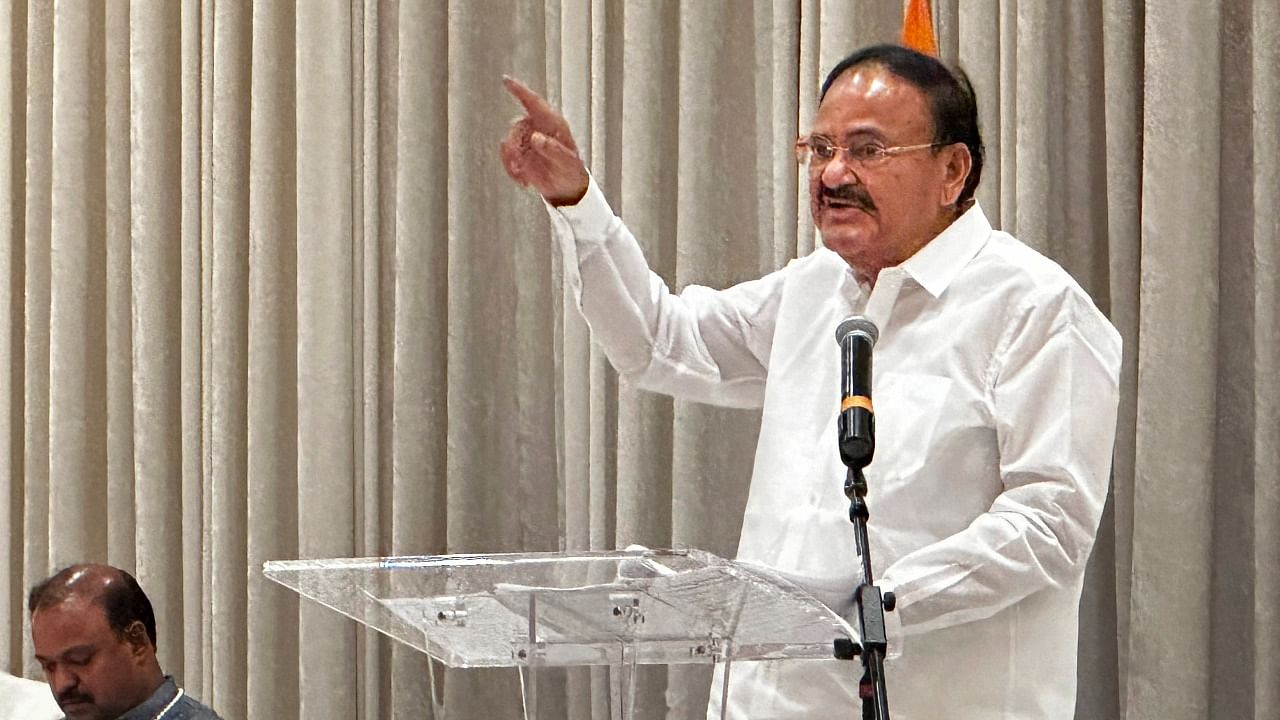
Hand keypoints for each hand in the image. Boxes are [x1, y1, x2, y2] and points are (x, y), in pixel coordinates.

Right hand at [500, 76, 589, 205]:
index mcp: (553, 123)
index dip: (519, 90)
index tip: (505, 80)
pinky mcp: (520, 152)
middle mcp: (538, 127)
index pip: (533, 102)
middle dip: (515, 147)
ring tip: (523, 176)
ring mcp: (528, 139)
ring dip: (511, 160)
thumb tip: (535, 138)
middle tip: (521, 165)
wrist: (567, 189)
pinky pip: (506, 155)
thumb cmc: (572, 172)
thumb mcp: (567, 163)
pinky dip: (510, 168)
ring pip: (508, 142)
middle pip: (516, 127)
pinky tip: (522, 180)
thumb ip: (553, 149)